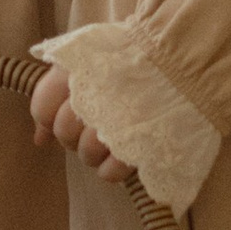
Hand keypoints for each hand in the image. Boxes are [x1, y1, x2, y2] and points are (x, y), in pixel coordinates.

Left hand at [28, 63, 134, 181]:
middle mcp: (93, 97)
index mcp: (78, 70)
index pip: (43, 107)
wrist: (192, 58)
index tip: (67, 117)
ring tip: (115, 140)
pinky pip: (109, 173)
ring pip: (86, 154)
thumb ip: (61, 90)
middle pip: (65, 133)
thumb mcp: (95, 56)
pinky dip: (113, 169)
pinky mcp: (139, 148)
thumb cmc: (141, 56)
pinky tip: (125, 156)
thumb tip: (38, 139)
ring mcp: (116, 124)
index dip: (49, 118)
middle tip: (97, 126)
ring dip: (96, 153)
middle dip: (75, 136)